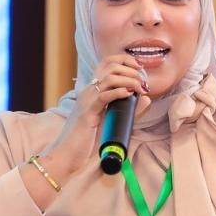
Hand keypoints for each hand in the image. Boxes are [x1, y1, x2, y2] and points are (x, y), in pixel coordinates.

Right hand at [39, 54, 151, 177]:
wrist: (68, 154)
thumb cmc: (87, 140)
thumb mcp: (112, 120)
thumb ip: (129, 109)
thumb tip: (147, 99)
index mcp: (92, 90)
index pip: (107, 63)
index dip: (125, 60)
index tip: (139, 69)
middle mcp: (88, 91)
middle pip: (110, 65)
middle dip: (131, 70)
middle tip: (142, 82)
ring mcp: (87, 100)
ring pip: (109, 77)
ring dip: (128, 79)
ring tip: (139, 88)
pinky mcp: (88, 112)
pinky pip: (104, 96)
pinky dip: (119, 92)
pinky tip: (129, 94)